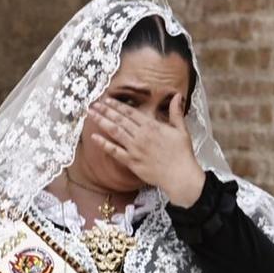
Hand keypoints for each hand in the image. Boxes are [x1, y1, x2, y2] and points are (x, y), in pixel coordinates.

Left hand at [87, 96, 204, 206]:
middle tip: (93, 104)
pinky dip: (103, 144)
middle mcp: (141, 135)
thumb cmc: (182, 154)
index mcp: (152, 126)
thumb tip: (177, 96)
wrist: (180, 176)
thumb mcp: (181, 130)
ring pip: (115, 132)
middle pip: (120, 119)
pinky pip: (114, 152)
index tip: (107, 100)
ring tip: (91, 114)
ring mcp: (135, 149)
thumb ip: (176, 112)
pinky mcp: (131, 162)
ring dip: (102, 121)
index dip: (117, 105)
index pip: (131, 112)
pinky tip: (93, 137)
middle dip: (105, 110)